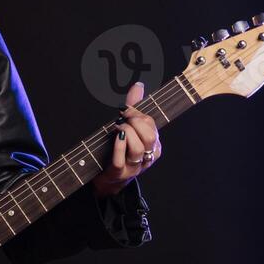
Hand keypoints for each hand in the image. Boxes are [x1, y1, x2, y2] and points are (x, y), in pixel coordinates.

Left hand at [91, 80, 160, 197]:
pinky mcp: (119, 173)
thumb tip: (138, 85)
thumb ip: (134, 107)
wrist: (109, 178)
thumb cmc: (121, 150)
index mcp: (154, 145)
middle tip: (122, 119)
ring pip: (137, 148)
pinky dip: (119, 146)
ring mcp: (134, 167)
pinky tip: (116, 136)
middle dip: (134, 123)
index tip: (125, 109)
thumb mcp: (130, 129)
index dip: (137, 114)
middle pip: (149, 137)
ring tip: (117, 128)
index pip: (151, 125)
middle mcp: (148, 157)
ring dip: (126, 133)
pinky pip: (121, 159)